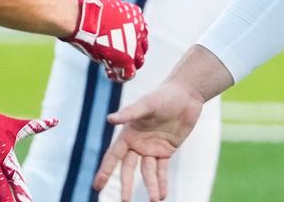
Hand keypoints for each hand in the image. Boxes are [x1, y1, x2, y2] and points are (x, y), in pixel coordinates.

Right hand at [62, 0, 147, 81]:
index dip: (131, 41)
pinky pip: (129, 73)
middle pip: (142, 48)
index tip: (119, 44)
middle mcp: (139, 31)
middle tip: (117, 57)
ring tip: (111, 68)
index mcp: (136, 17)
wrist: (84, 18)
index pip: (140, 33)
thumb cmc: (89, 12)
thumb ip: (114, 21)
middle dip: (132, 54)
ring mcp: (134, 45)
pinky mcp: (126, 58)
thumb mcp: (106, 11)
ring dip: (126, 66)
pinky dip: (120, 76)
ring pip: (138, 61)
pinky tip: (109, 74)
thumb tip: (108, 29)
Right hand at [94, 81, 205, 200]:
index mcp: (128, 133)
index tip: (97, 187)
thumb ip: (129, 113)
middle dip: (126, 185)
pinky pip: (162, 169)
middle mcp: (138, 143)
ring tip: (154, 200)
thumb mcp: (147, 104)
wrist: (186, 94)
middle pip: (129, 168)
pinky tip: (162, 195)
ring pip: (148, 172)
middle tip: (125, 201)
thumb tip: (110, 119)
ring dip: (151, 186)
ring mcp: (152, 148)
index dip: (105, 171)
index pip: (114, 156)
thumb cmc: (163, 96)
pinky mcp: (167, 150)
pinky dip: (162, 182)